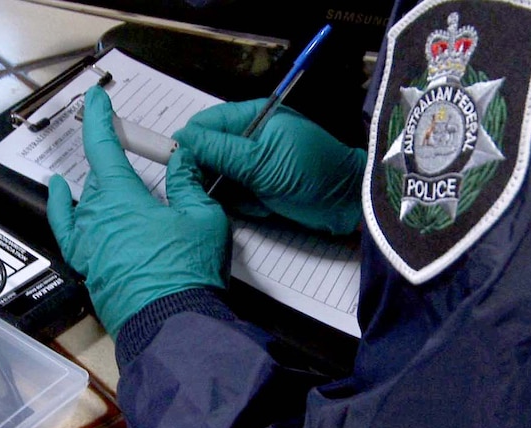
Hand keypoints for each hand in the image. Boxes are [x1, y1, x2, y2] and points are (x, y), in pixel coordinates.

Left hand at [46, 86, 230, 336]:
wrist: (173, 326)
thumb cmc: (188, 273)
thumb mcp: (203, 218)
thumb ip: (190, 183)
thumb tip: (184, 158)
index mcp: (121, 200)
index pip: (102, 147)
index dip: (98, 120)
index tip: (94, 101)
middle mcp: (95, 221)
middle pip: (94, 181)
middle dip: (105, 162)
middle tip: (117, 152)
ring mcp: (88, 249)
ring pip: (78, 211)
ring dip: (79, 194)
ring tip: (69, 184)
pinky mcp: (90, 273)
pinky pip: (71, 239)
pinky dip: (65, 221)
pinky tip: (70, 219)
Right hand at [172, 99, 365, 234]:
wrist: (349, 206)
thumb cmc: (312, 173)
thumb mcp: (262, 161)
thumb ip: (220, 151)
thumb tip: (183, 140)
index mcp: (255, 117)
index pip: (208, 123)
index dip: (191, 142)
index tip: (181, 164)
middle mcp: (252, 138)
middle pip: (211, 152)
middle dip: (216, 174)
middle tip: (230, 188)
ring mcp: (257, 163)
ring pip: (221, 177)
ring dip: (232, 193)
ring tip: (256, 198)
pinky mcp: (261, 186)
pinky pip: (237, 195)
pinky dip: (246, 205)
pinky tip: (264, 207)